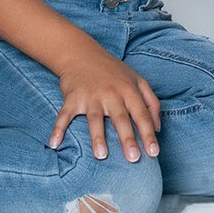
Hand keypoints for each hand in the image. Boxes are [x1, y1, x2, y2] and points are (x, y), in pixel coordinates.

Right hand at [48, 41, 162, 162]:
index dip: (148, 133)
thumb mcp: (138, 80)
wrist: (81, 54)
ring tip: (101, 156)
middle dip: (128, 138)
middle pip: (121, 118)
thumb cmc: (113, 71)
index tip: (154, 153)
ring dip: (98, 137)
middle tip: (134, 158)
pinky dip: (58, 128)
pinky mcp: (72, 98)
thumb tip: (158, 128)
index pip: (142, 114)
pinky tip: (55, 143)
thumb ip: (152, 102)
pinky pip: (65, 115)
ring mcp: (91, 96)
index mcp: (129, 90)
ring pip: (95, 118)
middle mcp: (111, 93)